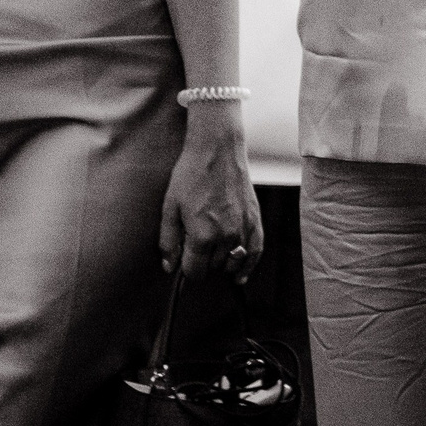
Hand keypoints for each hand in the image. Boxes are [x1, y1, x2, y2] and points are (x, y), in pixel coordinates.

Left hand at [163, 105, 262, 283]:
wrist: (218, 151)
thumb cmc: (191, 176)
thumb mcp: (169, 208)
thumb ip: (168, 241)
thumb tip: (169, 266)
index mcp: (202, 235)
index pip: (195, 271)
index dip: (186, 270)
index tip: (183, 262)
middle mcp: (226, 236)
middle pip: (214, 268)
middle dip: (203, 263)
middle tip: (196, 247)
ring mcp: (244, 228)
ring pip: (233, 263)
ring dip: (222, 263)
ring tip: (213, 254)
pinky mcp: (256, 219)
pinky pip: (256, 251)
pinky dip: (249, 264)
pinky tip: (241, 274)